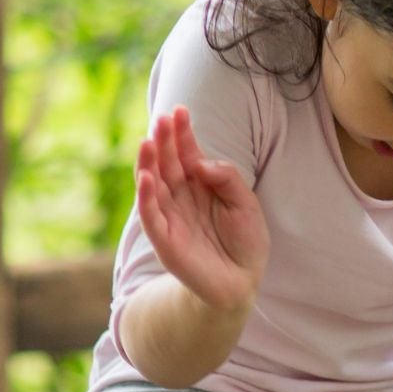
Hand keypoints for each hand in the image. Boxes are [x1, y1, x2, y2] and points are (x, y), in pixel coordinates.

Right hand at [134, 107, 268, 314]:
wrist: (243, 281)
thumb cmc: (245, 241)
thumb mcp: (246, 203)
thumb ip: (227, 178)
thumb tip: (200, 162)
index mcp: (200, 184)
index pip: (187, 153)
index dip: (182, 133)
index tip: (180, 110)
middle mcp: (181, 196)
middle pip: (168, 164)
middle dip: (164, 141)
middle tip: (161, 119)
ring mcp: (170, 216)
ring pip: (154, 185)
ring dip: (149, 163)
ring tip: (148, 141)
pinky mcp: (164, 239)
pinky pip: (151, 216)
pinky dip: (146, 197)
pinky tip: (146, 177)